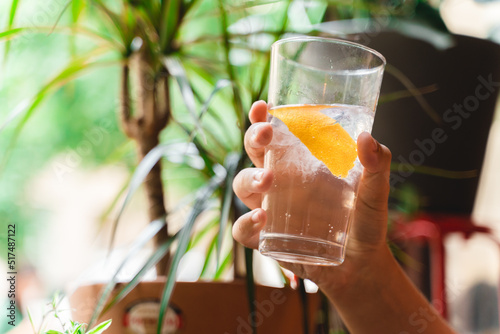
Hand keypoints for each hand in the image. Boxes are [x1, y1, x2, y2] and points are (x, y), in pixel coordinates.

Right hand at [232, 100, 392, 292]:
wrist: (361, 264)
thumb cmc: (365, 221)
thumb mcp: (375, 191)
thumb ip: (377, 165)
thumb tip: (367, 138)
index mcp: (300, 163)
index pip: (276, 134)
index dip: (263, 118)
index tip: (263, 106)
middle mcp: (280, 181)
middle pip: (254, 153)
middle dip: (253, 139)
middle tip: (265, 135)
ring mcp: (270, 208)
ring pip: (242, 186)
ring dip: (249, 179)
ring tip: (268, 180)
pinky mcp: (266, 238)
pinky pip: (243, 229)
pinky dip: (245, 223)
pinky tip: (261, 219)